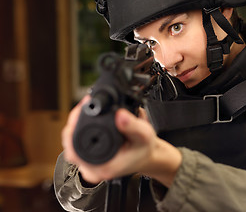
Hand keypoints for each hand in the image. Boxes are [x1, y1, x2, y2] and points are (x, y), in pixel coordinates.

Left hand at [61, 97, 181, 186]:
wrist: (147, 156)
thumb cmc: (144, 149)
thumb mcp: (144, 135)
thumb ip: (133, 126)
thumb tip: (120, 115)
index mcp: (103, 167)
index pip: (75, 146)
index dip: (75, 123)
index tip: (84, 105)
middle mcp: (93, 170)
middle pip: (70, 142)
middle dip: (75, 120)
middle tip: (86, 103)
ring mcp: (89, 167)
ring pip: (72, 143)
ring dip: (76, 124)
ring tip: (86, 109)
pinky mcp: (88, 161)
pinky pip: (76, 144)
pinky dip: (79, 130)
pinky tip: (86, 120)